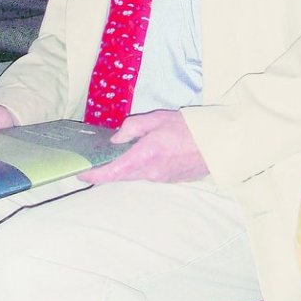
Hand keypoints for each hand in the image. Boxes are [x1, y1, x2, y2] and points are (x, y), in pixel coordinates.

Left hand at [79, 110, 208, 184]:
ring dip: (129, 164)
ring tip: (129, 148)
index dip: (93, 175)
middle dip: (110, 168)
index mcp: (145, 156)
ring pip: (136, 174)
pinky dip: (144, 165)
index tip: (80, 173)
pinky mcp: (171, 180)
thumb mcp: (157, 119)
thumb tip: (115, 139)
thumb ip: (132, 128)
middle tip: (100, 156)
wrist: (219, 143)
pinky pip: (150, 174)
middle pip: (122, 175)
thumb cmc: (189, 127)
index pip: (112, 172)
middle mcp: (151, 172)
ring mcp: (161, 179)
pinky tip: (151, 152)